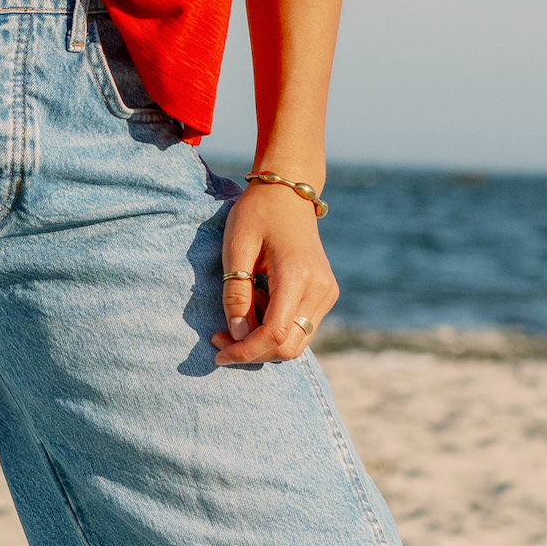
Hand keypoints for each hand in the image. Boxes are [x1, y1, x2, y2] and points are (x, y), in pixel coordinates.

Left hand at [211, 182, 338, 366]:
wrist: (288, 193)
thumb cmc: (256, 214)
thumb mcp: (236, 247)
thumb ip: (236, 292)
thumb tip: (238, 334)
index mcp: (297, 275)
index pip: (275, 333)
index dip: (245, 351)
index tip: (218, 351)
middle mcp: (320, 289)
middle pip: (289, 347)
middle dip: (253, 352)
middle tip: (221, 340)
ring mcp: (327, 293)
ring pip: (297, 342)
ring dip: (264, 341)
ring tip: (241, 312)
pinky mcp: (326, 294)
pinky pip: (301, 327)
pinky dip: (276, 328)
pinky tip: (259, 303)